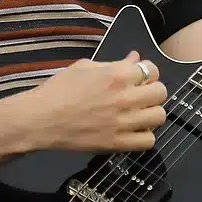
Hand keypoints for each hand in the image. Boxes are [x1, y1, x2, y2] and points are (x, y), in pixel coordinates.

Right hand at [18, 51, 167, 152]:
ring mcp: (122, 122)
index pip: (152, 69)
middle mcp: (124, 97)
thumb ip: (114, 63)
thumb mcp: (85, 67)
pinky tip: (133, 130)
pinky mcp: (117, 143)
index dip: (147, 73)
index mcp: (116, 74)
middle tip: (140, 95)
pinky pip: (148, 141)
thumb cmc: (58, 90)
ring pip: (159, 116)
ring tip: (139, 114)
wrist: (40, 119)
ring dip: (151, 113)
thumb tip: (135, 58)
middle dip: (152, 91)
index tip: (139, 78)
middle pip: (161, 92)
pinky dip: (145, 136)